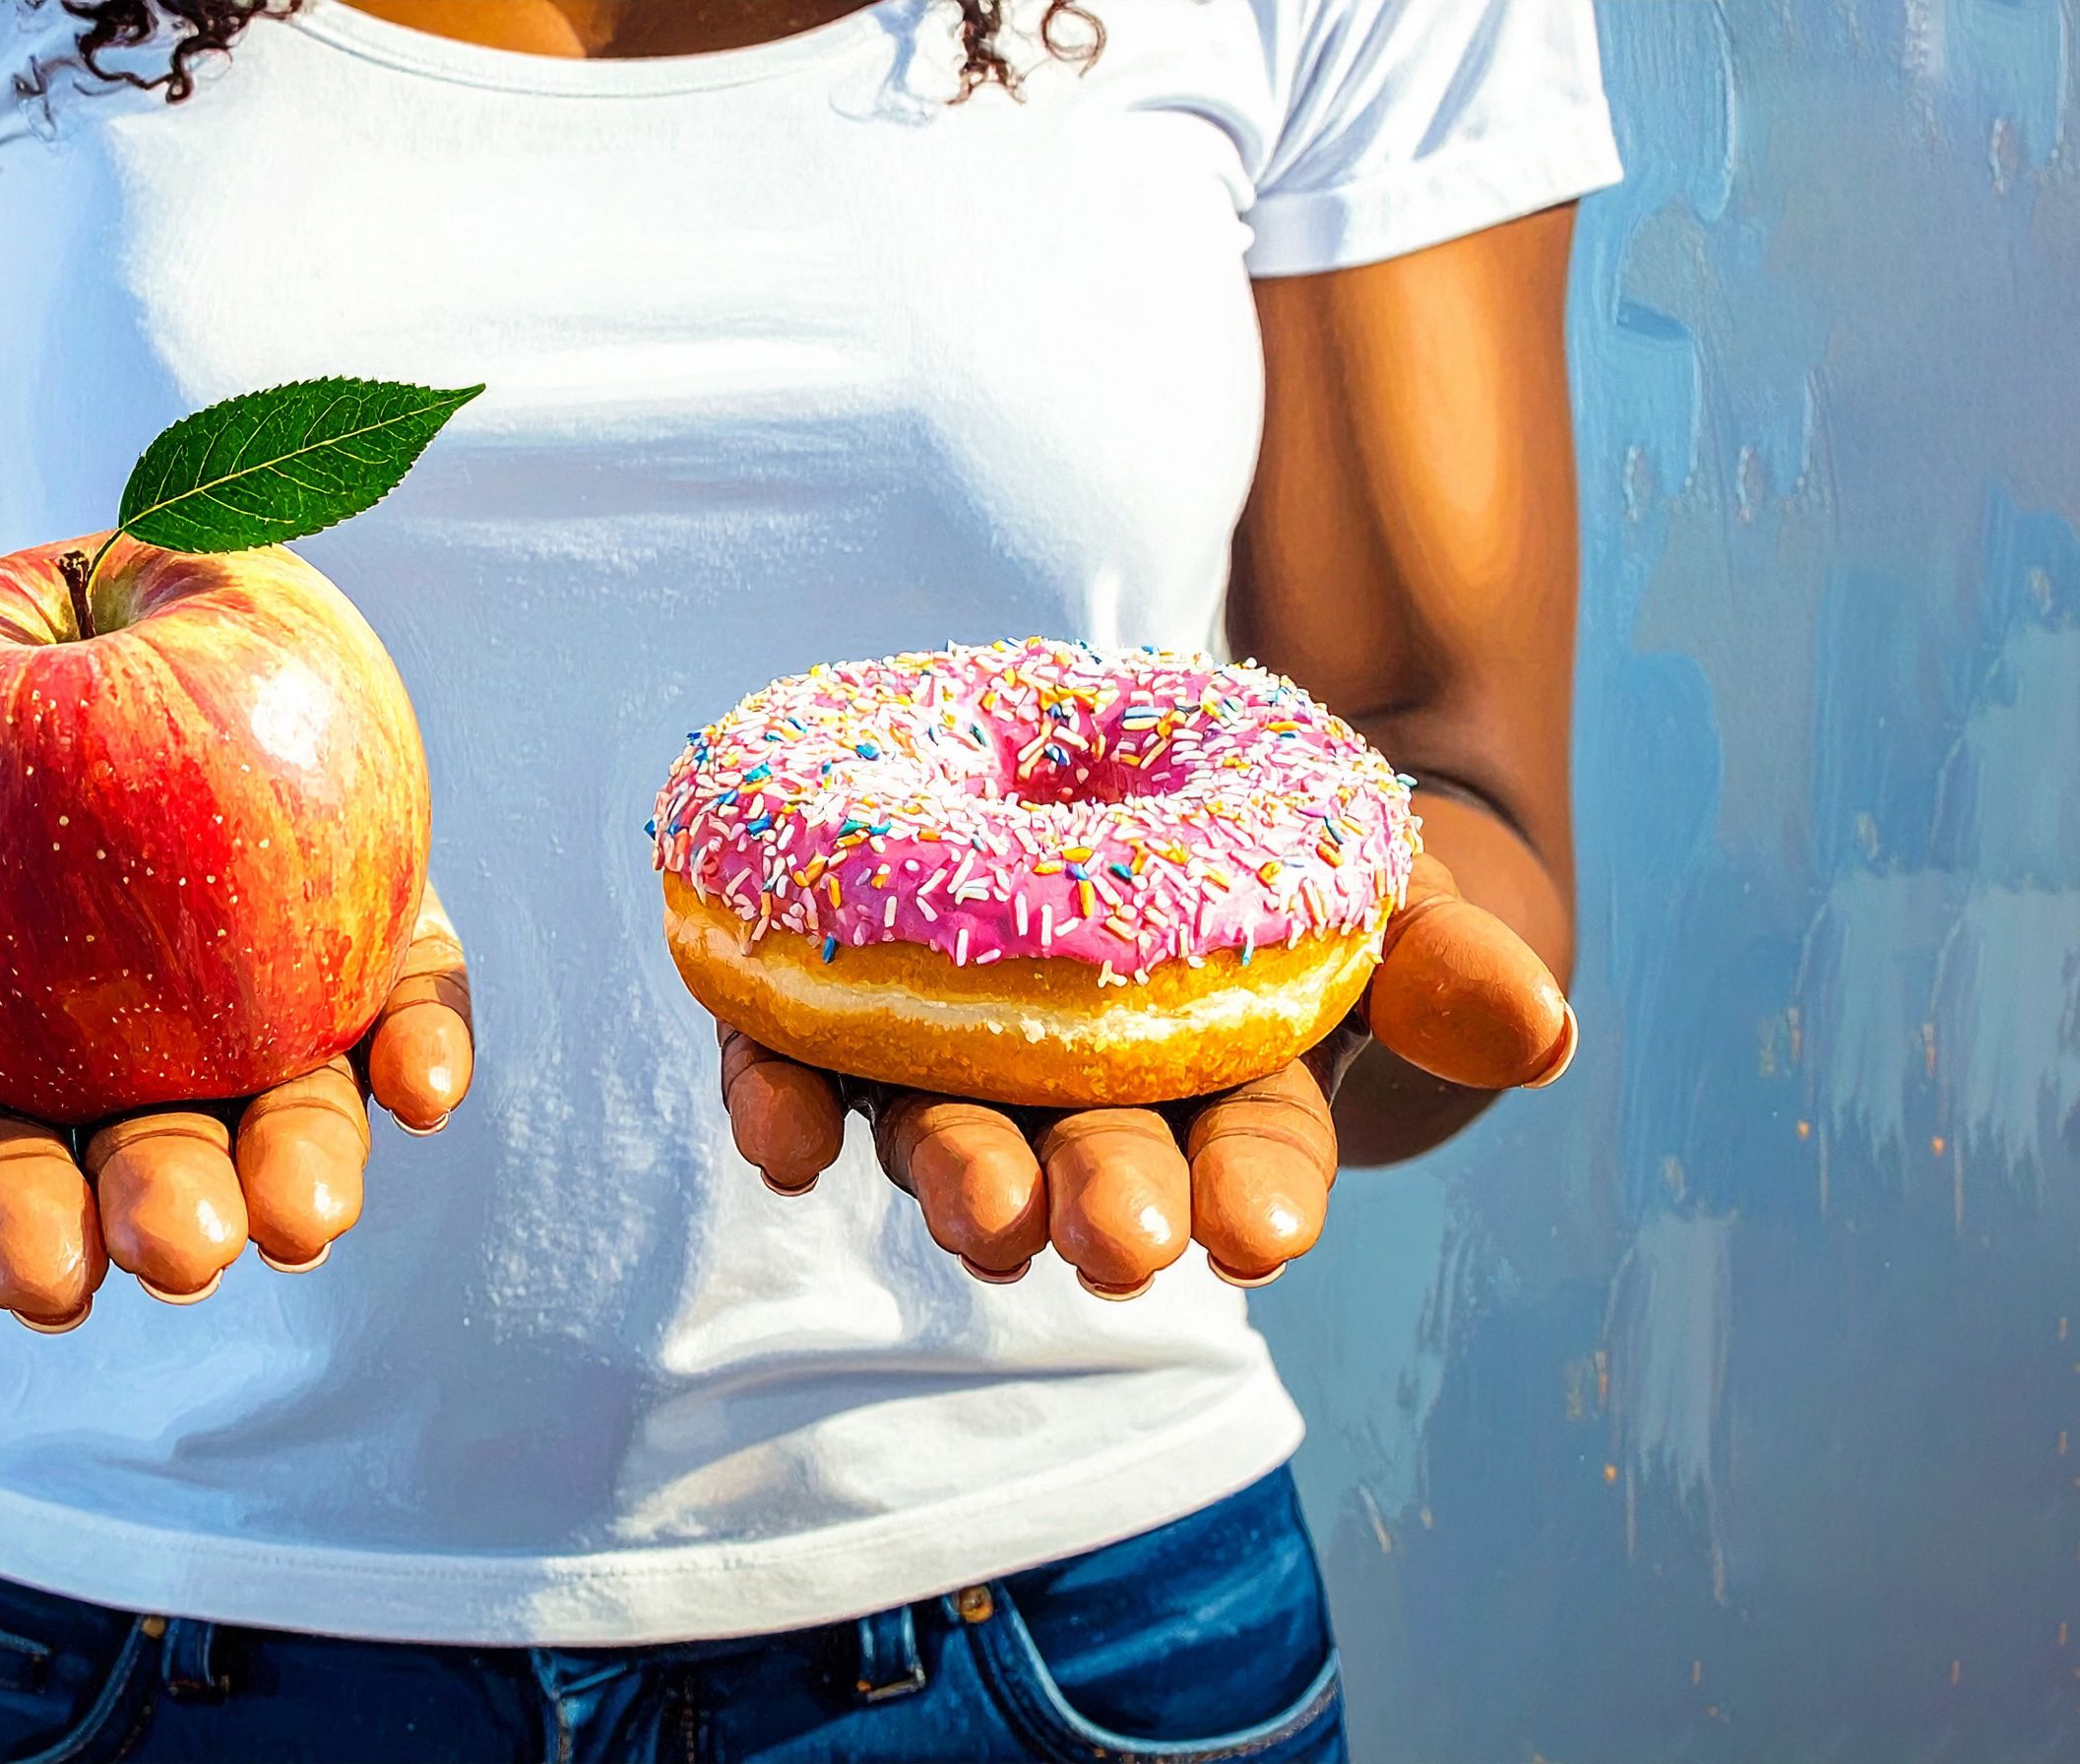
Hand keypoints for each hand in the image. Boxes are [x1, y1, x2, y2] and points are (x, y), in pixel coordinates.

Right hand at [0, 747, 474, 1324]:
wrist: (78, 632)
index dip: (14, 1221)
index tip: (44, 1277)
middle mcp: (139, 1067)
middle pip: (156, 1163)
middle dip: (168, 1213)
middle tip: (186, 1249)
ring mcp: (260, 1012)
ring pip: (290, 1111)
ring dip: (301, 1167)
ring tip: (308, 1215)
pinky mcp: (365, 944)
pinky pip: (400, 1002)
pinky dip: (417, 1046)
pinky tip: (426, 1086)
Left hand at [712, 849, 1573, 1295]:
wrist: (1149, 773)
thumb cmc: (1289, 865)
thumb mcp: (1381, 888)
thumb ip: (1443, 959)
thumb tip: (1541, 1031)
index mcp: (1219, 1090)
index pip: (1246, 1157)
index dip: (1255, 1193)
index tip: (1258, 1237)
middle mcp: (1078, 1099)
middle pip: (1084, 1162)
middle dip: (1098, 1201)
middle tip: (1109, 1244)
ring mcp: (954, 1058)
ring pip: (941, 1131)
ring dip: (957, 1176)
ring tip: (978, 1219)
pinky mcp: (838, 1004)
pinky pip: (800, 1057)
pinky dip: (781, 1097)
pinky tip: (778, 1136)